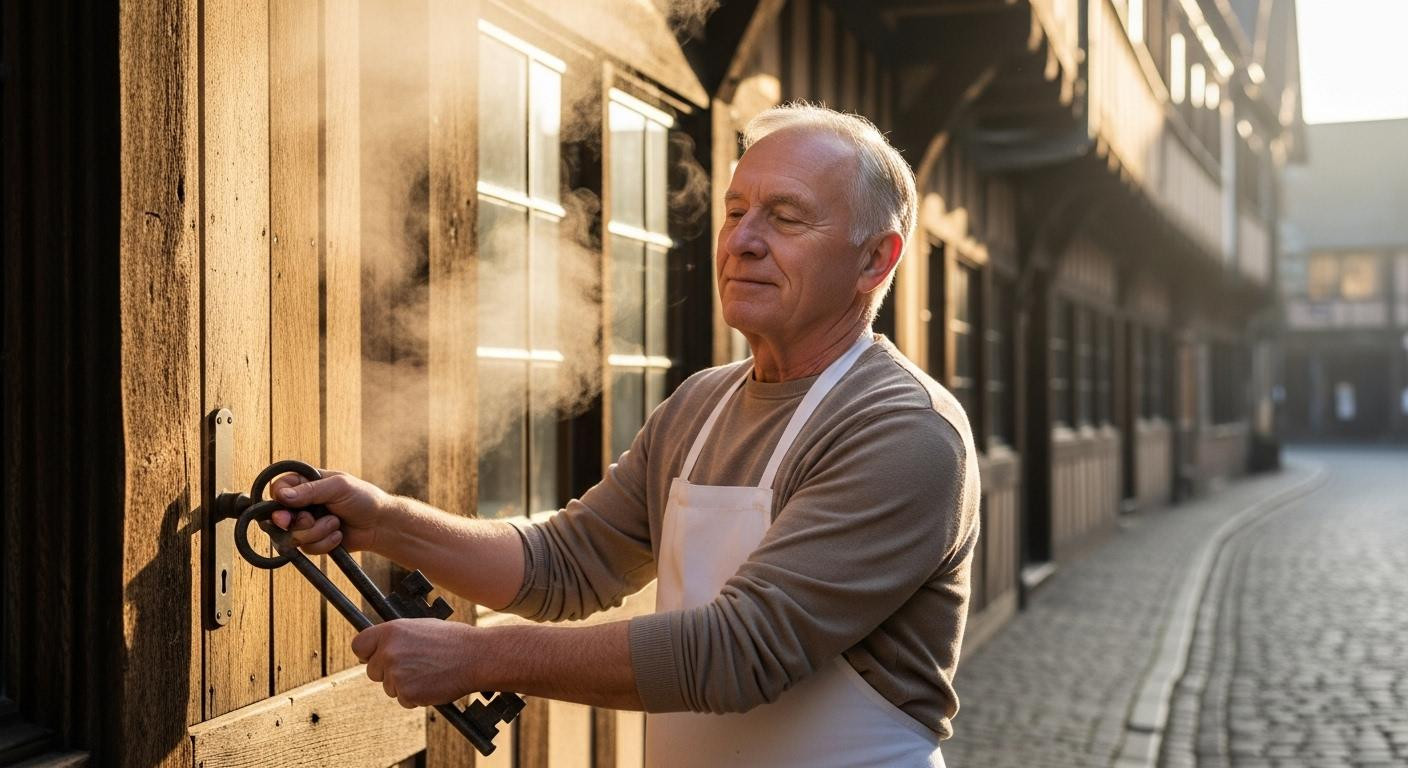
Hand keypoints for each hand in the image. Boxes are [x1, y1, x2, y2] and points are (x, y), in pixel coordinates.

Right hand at [268, 469, 392, 554]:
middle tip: (308, 519)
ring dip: (317, 531)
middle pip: (279, 516)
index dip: (278, 498)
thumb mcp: (338, 487)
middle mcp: (302, 504)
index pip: (278, 488)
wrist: (379, 525)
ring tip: (336, 523)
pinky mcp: (313, 541)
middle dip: (294, 521)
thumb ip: (310, 490)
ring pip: (293, 535)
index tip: (286, 504)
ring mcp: (307, 524)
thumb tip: (281, 496)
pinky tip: (339, 535)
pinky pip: (307, 548)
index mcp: (306, 483)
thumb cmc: (363, 498)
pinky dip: (325, 543)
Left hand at [352, 618, 476, 707]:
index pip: (359, 645)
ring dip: (405, 685)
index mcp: (391, 631)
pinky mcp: (407, 693)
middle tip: (414, 667)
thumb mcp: (421, 627)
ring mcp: (396, 674)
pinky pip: (404, 699)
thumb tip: (380, 647)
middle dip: (388, 672)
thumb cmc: (453, 640)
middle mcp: (389, 652)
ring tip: (429, 672)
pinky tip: (432, 683)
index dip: (367, 653)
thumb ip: (397, 637)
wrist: (476, 656)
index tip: (374, 657)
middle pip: (372, 671)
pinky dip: (416, 696)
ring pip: (389, 687)